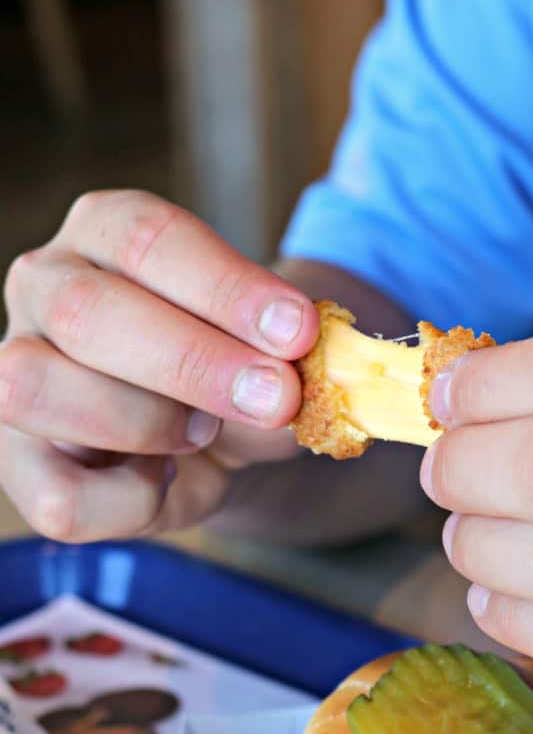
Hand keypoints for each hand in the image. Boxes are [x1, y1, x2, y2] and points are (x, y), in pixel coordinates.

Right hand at [1, 190, 317, 539]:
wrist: (218, 443)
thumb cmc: (240, 375)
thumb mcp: (277, 353)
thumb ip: (289, 358)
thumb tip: (303, 379)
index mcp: (103, 233)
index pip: (146, 238)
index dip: (225, 288)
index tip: (298, 331)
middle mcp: (44, 289)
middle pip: (84, 311)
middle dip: (193, 361)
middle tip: (277, 398)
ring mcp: (15, 375)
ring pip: (32, 390)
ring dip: (144, 421)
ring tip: (204, 432)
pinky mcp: (21, 465)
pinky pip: (57, 495)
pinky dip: (127, 500)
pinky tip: (164, 478)